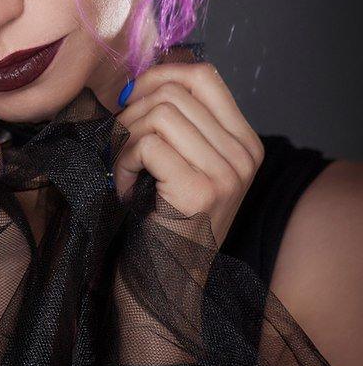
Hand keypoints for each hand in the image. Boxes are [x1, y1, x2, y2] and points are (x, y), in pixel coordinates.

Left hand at [112, 61, 264, 247]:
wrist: (164, 289)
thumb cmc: (162, 224)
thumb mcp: (181, 166)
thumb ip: (176, 124)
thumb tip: (141, 81)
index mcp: (244, 143)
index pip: (204, 76)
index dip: (159, 77)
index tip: (132, 103)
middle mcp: (243, 156)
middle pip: (175, 92)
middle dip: (133, 114)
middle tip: (122, 150)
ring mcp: (226, 174)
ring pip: (159, 114)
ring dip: (126, 141)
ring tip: (126, 174)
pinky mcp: (200, 192)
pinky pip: (147, 144)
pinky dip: (123, 163)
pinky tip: (127, 189)